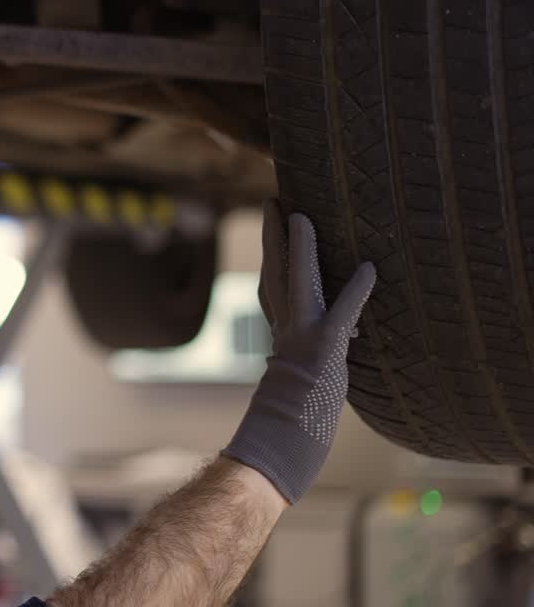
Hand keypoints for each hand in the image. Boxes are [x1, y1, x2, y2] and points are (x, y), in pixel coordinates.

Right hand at [221, 199, 375, 503]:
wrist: (279, 443)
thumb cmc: (291, 419)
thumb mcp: (302, 378)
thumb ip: (314, 352)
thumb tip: (342, 338)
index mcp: (279, 331)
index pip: (273, 282)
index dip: (275, 251)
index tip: (276, 220)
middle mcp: (284, 328)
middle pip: (275, 272)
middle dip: (275, 235)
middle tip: (275, 200)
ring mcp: (301, 337)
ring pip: (299, 283)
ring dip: (302, 249)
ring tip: (304, 215)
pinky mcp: (322, 350)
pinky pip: (341, 314)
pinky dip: (356, 292)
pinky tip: (369, 269)